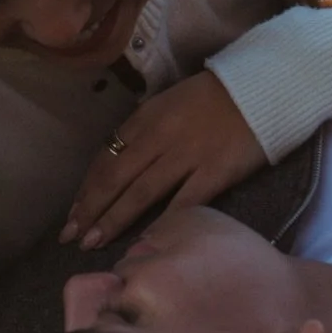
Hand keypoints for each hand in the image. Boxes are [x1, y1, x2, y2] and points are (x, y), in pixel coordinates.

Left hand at [60, 70, 266, 249]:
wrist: (261, 88)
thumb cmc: (214, 97)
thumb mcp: (169, 103)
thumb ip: (145, 130)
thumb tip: (120, 160)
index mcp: (146, 117)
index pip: (107, 156)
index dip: (87, 188)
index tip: (73, 212)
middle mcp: (159, 136)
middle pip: (115, 178)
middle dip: (89, 209)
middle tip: (69, 236)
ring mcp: (186, 155)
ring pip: (140, 193)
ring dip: (113, 220)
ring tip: (92, 242)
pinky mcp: (214, 172)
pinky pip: (182, 203)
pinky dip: (161, 224)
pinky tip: (144, 244)